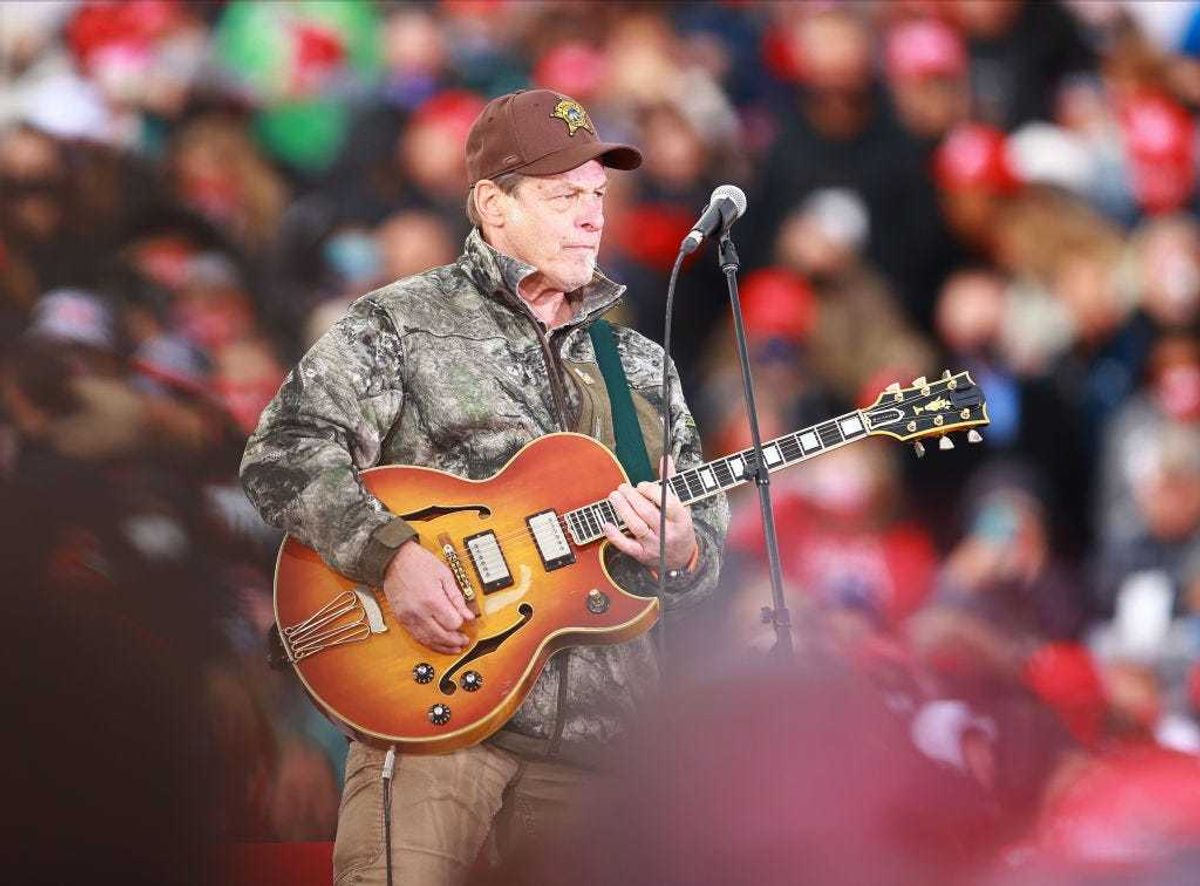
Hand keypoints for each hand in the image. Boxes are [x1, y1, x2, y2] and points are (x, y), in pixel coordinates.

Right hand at [382, 540, 473, 653]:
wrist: (394, 560)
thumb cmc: (418, 562)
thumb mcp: (444, 575)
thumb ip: (457, 597)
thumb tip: (468, 614)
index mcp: (432, 600)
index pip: (452, 623)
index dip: (462, 623)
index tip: (466, 621)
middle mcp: (419, 612)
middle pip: (441, 636)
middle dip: (455, 640)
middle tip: (464, 640)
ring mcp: (408, 617)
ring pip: (428, 640)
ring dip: (443, 647)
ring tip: (454, 648)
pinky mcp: (401, 619)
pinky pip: (416, 637)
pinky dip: (428, 643)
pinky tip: (437, 644)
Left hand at [601, 458, 697, 572]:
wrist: (681, 557)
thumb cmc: (679, 526)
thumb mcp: (682, 504)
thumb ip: (671, 481)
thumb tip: (666, 459)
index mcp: (680, 519)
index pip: (668, 503)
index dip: (652, 492)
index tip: (641, 485)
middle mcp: (667, 532)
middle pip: (648, 513)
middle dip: (632, 498)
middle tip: (622, 487)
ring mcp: (654, 544)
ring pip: (636, 527)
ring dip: (623, 510)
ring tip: (614, 497)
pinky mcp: (642, 554)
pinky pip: (627, 546)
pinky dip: (615, 536)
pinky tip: (606, 524)